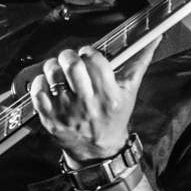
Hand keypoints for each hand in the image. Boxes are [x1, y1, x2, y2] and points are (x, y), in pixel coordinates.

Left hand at [29, 36, 159, 164]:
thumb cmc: (114, 117)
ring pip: (52, 74)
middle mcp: (88, 105)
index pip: (95, 60)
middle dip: (69, 55)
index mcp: (109, 96)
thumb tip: (152, 39)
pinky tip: (49, 84)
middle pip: (72, 65)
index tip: (88, 54)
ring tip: (60, 70)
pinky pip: (37, 91)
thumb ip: (139, 62)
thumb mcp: (129, 92)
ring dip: (54, 66)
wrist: (98, 151)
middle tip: (71, 59)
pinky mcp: (50, 119)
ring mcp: (67, 112)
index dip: (89, 52)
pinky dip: (40, 82)